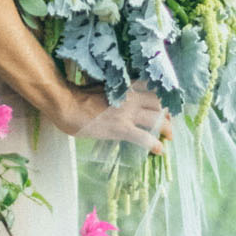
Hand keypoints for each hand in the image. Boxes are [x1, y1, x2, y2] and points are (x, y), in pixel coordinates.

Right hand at [56, 84, 170, 152]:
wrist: (67, 105)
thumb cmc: (79, 95)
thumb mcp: (103, 86)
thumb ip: (117, 89)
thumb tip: (122, 95)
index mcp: (127, 86)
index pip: (153, 89)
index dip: (162, 98)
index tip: (163, 106)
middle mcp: (131, 98)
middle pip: (159, 105)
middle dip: (166, 114)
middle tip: (167, 123)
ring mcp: (128, 114)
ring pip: (157, 120)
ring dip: (166, 128)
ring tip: (168, 136)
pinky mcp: (122, 128)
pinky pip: (144, 137)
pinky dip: (154, 144)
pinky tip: (159, 150)